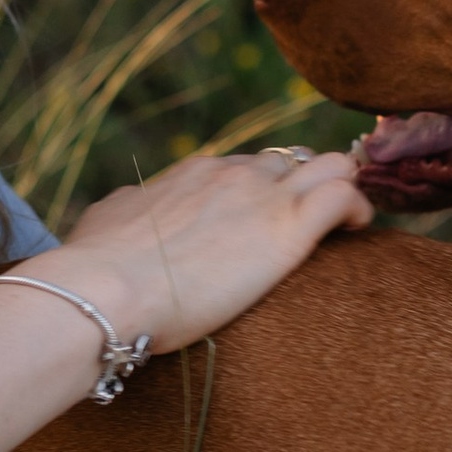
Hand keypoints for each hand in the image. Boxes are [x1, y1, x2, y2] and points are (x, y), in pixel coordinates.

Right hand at [0, 142, 369, 451]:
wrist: (103, 289)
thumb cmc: (93, 269)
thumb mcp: (104, 223)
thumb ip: (128, 211)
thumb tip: (128, 209)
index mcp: (190, 174)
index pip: (241, 168)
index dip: (258, 192)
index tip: (262, 220)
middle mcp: (230, 173)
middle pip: (287, 162)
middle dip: (301, 188)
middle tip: (308, 226)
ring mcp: (261, 196)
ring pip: (328, 165)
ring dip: (339, 189)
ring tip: (345, 224)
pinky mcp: (286, 228)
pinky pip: (345, 196)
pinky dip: (358, 208)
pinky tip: (357, 232)